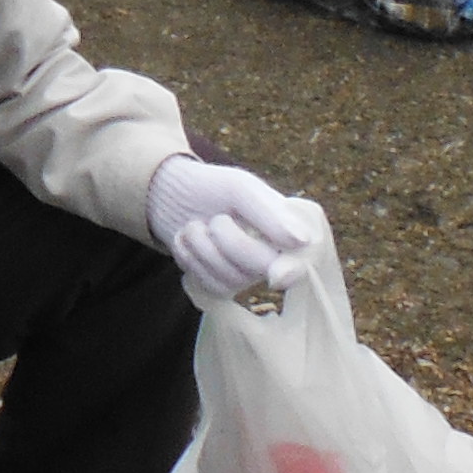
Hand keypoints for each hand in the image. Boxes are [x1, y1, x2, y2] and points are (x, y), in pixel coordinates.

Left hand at [146, 156, 328, 307]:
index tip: (276, 275)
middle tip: (215, 219)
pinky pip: (209, 286)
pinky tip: (188, 240)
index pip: (302, 259)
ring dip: (202, 247)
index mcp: (286, 230)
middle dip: (229, 241)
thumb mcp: (240, 188)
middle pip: (263, 269)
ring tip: (195, 225)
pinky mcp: (221, 285)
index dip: (292, 270)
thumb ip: (270, 213)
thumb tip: (303, 241)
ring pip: (232, 280)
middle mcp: (272, 257)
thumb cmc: (212, 187)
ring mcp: (247, 275)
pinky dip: (190, 259)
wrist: (169, 195)